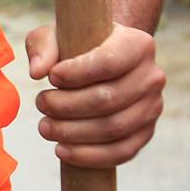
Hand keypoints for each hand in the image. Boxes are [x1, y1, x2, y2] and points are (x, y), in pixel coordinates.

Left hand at [23, 21, 164, 166]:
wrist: (102, 61)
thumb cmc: (77, 45)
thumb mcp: (56, 34)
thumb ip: (42, 46)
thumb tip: (37, 72)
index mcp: (138, 45)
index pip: (109, 62)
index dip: (76, 74)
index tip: (51, 77)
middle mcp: (152, 76)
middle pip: (108, 99)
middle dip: (67, 106)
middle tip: (41, 103)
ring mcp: (152, 107)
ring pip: (113, 128)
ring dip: (73, 133)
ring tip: (45, 127)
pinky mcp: (145, 133)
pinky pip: (122, 152)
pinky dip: (89, 156)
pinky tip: (62, 150)